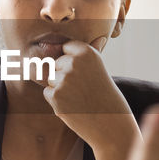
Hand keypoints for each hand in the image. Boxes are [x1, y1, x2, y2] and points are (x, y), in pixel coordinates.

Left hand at [43, 38, 137, 159]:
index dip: (72, 62)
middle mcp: (75, 62)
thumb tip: (100, 37)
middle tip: (83, 89)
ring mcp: (64, 79)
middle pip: (56, 64)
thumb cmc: (104, 94)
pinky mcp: (56, 95)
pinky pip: (48, 92)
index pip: (66, 47)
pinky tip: (73, 106)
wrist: (110, 122)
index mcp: (87, 52)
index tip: (84, 72)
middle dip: (65, 76)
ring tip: (79, 97)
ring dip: (61, 89)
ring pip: (51, 79)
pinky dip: (58, 101)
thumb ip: (90, 53)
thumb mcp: (99, 69)